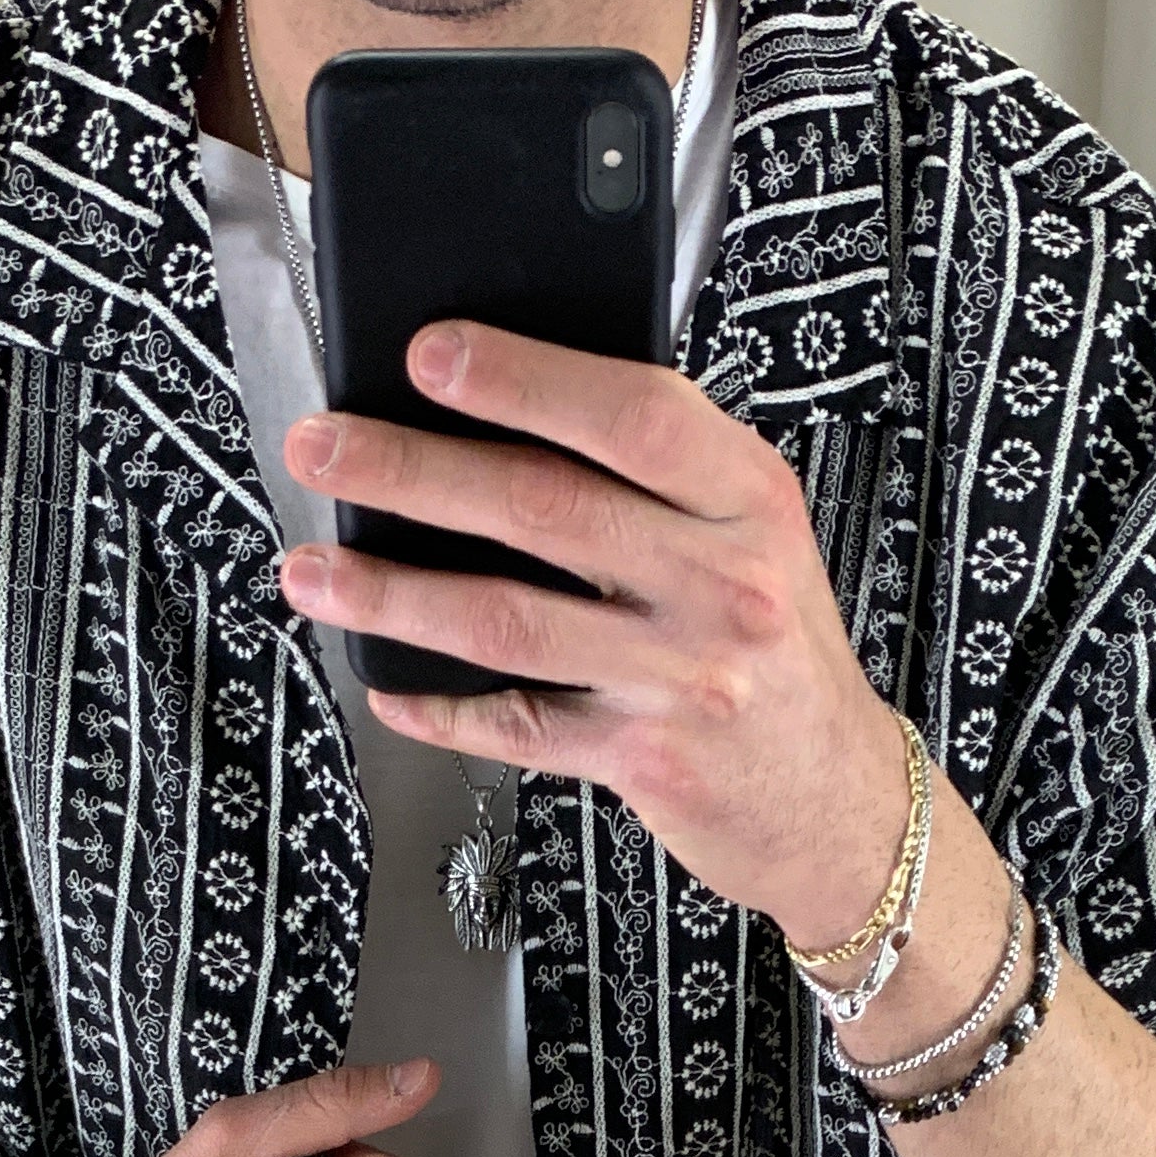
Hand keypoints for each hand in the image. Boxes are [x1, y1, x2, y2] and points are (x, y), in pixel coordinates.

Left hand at [278, 327, 911, 951]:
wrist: (841, 804)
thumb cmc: (778, 653)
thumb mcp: (755, 536)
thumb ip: (661, 474)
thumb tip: (512, 408)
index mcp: (748, 499)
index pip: (631, 413)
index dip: (522, 378)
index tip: (429, 353)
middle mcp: (722, 583)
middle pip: (543, 507)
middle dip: (413, 471)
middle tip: (326, 448)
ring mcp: (683, 676)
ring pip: (509, 619)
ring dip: (393, 592)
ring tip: (314, 569)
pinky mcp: (647, 761)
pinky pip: (518, 726)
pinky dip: (440, 707)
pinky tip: (384, 682)